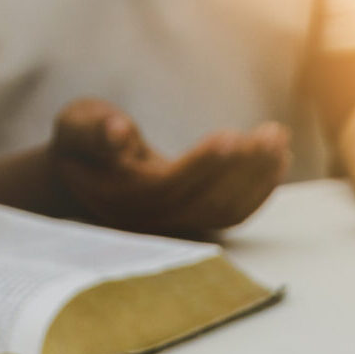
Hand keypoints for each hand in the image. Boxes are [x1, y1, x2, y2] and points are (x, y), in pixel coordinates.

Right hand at [50, 99, 289, 234]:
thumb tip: (117, 131)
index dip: (202, 165)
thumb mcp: (75, 127)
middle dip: (244, 168)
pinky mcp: (196, 221)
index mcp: (126, 198)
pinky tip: (279, 160)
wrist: (84, 176)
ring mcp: (178, 225)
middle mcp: (155, 220)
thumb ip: (92, 129)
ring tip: (279, 138)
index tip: (231, 136)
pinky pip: (234, 215)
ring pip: (226, 211)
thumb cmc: (82, 144)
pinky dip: (260, 190)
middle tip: (272, 133)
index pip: (170, 186)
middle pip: (207, 202)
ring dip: (259, 178)